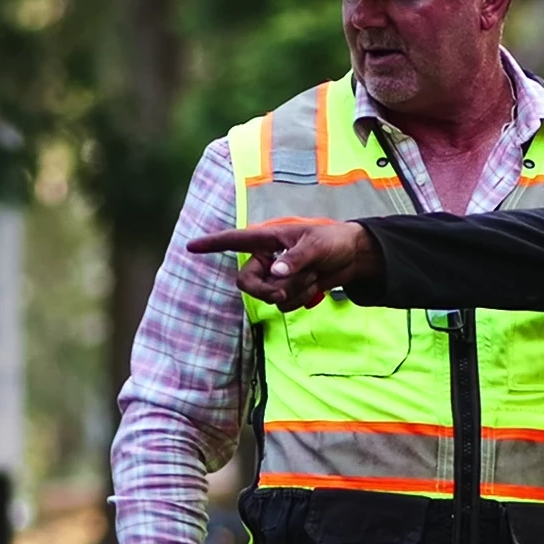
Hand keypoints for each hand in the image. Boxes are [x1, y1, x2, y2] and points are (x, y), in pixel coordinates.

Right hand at [183, 218, 377, 310]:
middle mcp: (266, 258)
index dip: (212, 244)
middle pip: (246, 282)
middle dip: (264, 290)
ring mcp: (276, 276)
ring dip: (293, 291)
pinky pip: (285, 304)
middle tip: (283, 291)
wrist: (353, 257)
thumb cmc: (332, 241)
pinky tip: (314, 286)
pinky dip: (301, 299)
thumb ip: (294, 259)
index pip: (234, 240)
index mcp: (267, 239)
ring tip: (312, 276)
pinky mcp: (288, 291)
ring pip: (269, 296)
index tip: (191, 247)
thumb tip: (275, 273)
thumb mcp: (315, 246)